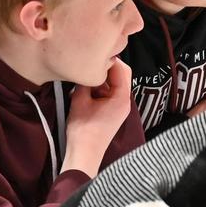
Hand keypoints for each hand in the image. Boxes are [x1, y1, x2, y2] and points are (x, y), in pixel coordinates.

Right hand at [64, 58, 131, 176]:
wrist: (85, 153)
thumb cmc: (83, 128)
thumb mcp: (80, 100)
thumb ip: (85, 81)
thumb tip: (86, 68)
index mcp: (122, 97)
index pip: (122, 70)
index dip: (109, 59)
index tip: (95, 53)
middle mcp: (125, 101)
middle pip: (121, 76)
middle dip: (106, 68)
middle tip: (90, 62)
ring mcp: (120, 108)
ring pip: (114, 85)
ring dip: (101, 79)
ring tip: (85, 75)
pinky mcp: (113, 113)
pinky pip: (109, 94)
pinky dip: (100, 89)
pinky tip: (86, 88)